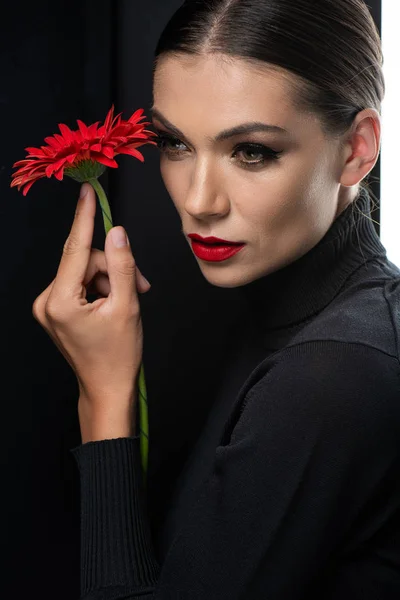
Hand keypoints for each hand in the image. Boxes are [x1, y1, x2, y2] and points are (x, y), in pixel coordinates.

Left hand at [32, 183, 150, 431]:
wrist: (107, 387)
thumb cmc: (118, 356)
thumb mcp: (127, 306)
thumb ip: (123, 265)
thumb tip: (118, 233)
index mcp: (60, 301)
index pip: (75, 249)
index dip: (84, 218)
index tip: (87, 192)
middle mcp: (47, 302)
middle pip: (84, 261)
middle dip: (114, 268)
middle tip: (140, 284)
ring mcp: (48, 307)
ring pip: (84, 271)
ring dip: (110, 279)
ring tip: (130, 299)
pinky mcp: (55, 310)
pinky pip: (79, 283)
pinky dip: (101, 287)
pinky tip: (114, 302)